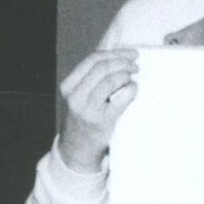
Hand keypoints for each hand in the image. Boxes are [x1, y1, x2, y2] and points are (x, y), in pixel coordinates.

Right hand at [57, 48, 139, 171]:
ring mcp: (88, 109)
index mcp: (68, 86)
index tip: (130, 54)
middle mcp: (75, 96)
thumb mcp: (78, 97)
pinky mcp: (102, 120)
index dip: (115, 53)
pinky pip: (121, 98)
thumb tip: (119, 58)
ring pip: (110, 80)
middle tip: (135, 66)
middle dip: (123, 62)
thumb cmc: (83, 119)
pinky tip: (133, 89)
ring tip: (133, 77)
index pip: (92, 60)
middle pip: (102, 67)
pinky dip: (131, 89)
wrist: (76, 150)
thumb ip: (91, 80)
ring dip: (126, 75)